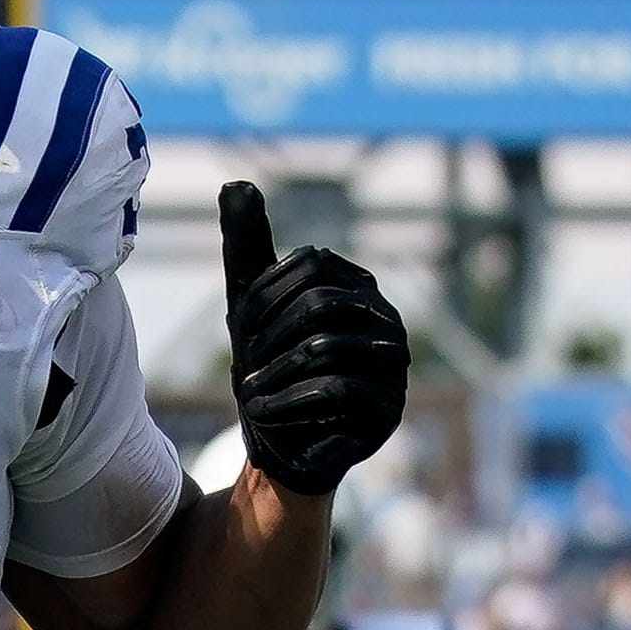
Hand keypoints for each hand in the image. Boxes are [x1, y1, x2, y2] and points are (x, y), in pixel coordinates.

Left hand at [220, 184, 407, 492]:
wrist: (284, 445)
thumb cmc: (270, 368)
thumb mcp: (250, 306)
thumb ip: (247, 247)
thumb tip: (235, 184)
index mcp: (360, 287)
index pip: (310, 265)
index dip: (264, 294)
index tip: (240, 328)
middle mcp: (386, 319)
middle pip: (318, 305)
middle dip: (268, 339)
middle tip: (243, 369)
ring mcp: (394, 365)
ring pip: (325, 348)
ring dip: (274, 374)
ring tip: (250, 395)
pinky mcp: (389, 408)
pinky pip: (336, 391)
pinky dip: (288, 402)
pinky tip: (264, 414)